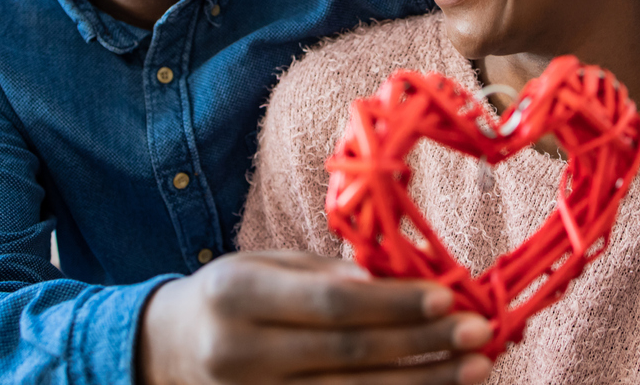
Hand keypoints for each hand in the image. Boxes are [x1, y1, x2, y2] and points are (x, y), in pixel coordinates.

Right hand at [137, 250, 493, 384]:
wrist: (160, 352)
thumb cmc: (227, 297)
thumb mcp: (261, 267)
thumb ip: (320, 276)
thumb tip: (386, 282)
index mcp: (238, 298)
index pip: (332, 306)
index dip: (394, 305)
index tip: (448, 297)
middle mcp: (240, 355)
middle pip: (349, 358)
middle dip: (423, 346)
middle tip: (480, 336)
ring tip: (472, 372)